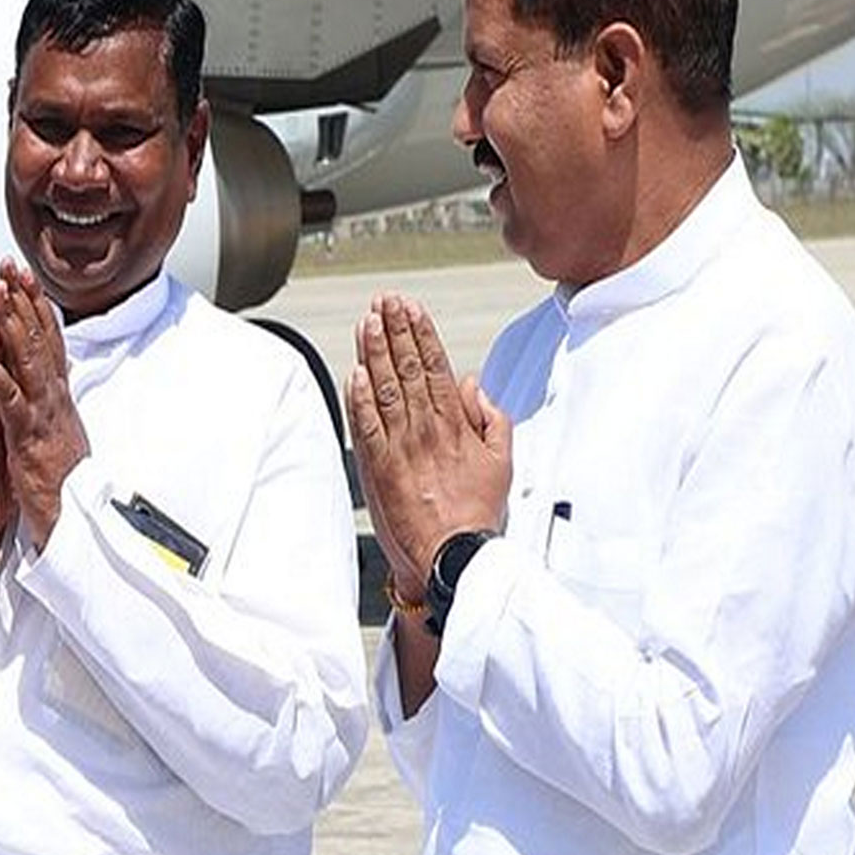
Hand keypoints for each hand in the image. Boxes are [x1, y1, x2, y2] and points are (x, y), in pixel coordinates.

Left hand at [0, 258, 88, 549]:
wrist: (73, 522)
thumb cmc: (60, 484)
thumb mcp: (55, 433)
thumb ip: (47, 403)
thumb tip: (43, 379)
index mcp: (56, 397)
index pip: (47, 340)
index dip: (35, 305)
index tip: (22, 275)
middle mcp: (53, 398)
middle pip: (40, 339)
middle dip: (24, 299)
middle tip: (10, 264)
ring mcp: (42, 415)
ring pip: (27, 360)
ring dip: (10, 322)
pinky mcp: (27, 437)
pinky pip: (8, 400)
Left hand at [344, 294, 511, 600]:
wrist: (452, 553)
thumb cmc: (476, 511)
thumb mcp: (500, 460)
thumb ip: (490, 417)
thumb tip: (472, 385)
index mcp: (455, 424)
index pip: (435, 366)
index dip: (422, 333)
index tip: (412, 308)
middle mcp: (425, 428)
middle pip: (406, 368)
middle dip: (394, 330)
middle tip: (384, 301)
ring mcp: (399, 446)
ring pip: (383, 388)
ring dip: (374, 351)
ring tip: (368, 322)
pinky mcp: (377, 465)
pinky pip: (365, 424)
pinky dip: (358, 396)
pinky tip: (354, 370)